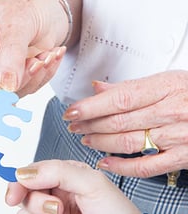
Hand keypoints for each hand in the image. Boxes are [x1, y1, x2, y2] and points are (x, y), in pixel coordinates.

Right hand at [0, 0, 66, 96]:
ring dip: (34, 77)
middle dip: (18, 80)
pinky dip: (40, 77)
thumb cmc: (30, 2)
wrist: (51, 3)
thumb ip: (12, 54)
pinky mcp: (8, 74)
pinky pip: (22, 88)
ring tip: (49, 54)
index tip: (9, 92)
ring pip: (7, 91)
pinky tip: (49, 57)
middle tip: (40, 62)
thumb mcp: (20, 21)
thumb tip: (7, 85)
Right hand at [5, 160, 139, 213]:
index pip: (33, 172)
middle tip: (54, 210)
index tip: (13, 196)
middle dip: (34, 201)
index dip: (20, 182)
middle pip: (25, 192)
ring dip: (37, 213)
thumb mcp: (92, 183)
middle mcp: (57, 194)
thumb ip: (57, 171)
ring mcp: (54, 212)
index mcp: (66, 175)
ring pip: (26, 209)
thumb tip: (23, 172)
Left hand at [64, 70, 187, 176]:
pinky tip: (105, 163)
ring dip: (100, 142)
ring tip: (85, 139)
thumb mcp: (167, 80)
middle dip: (89, 125)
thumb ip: (130, 86)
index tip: (72, 111)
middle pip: (119, 121)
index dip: (90, 107)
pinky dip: (122, 167)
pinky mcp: (183, 156)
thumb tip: (98, 88)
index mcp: (165, 88)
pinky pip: (147, 166)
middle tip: (73, 125)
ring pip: (128, 142)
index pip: (119, 98)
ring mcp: (178, 136)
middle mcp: (171, 112)